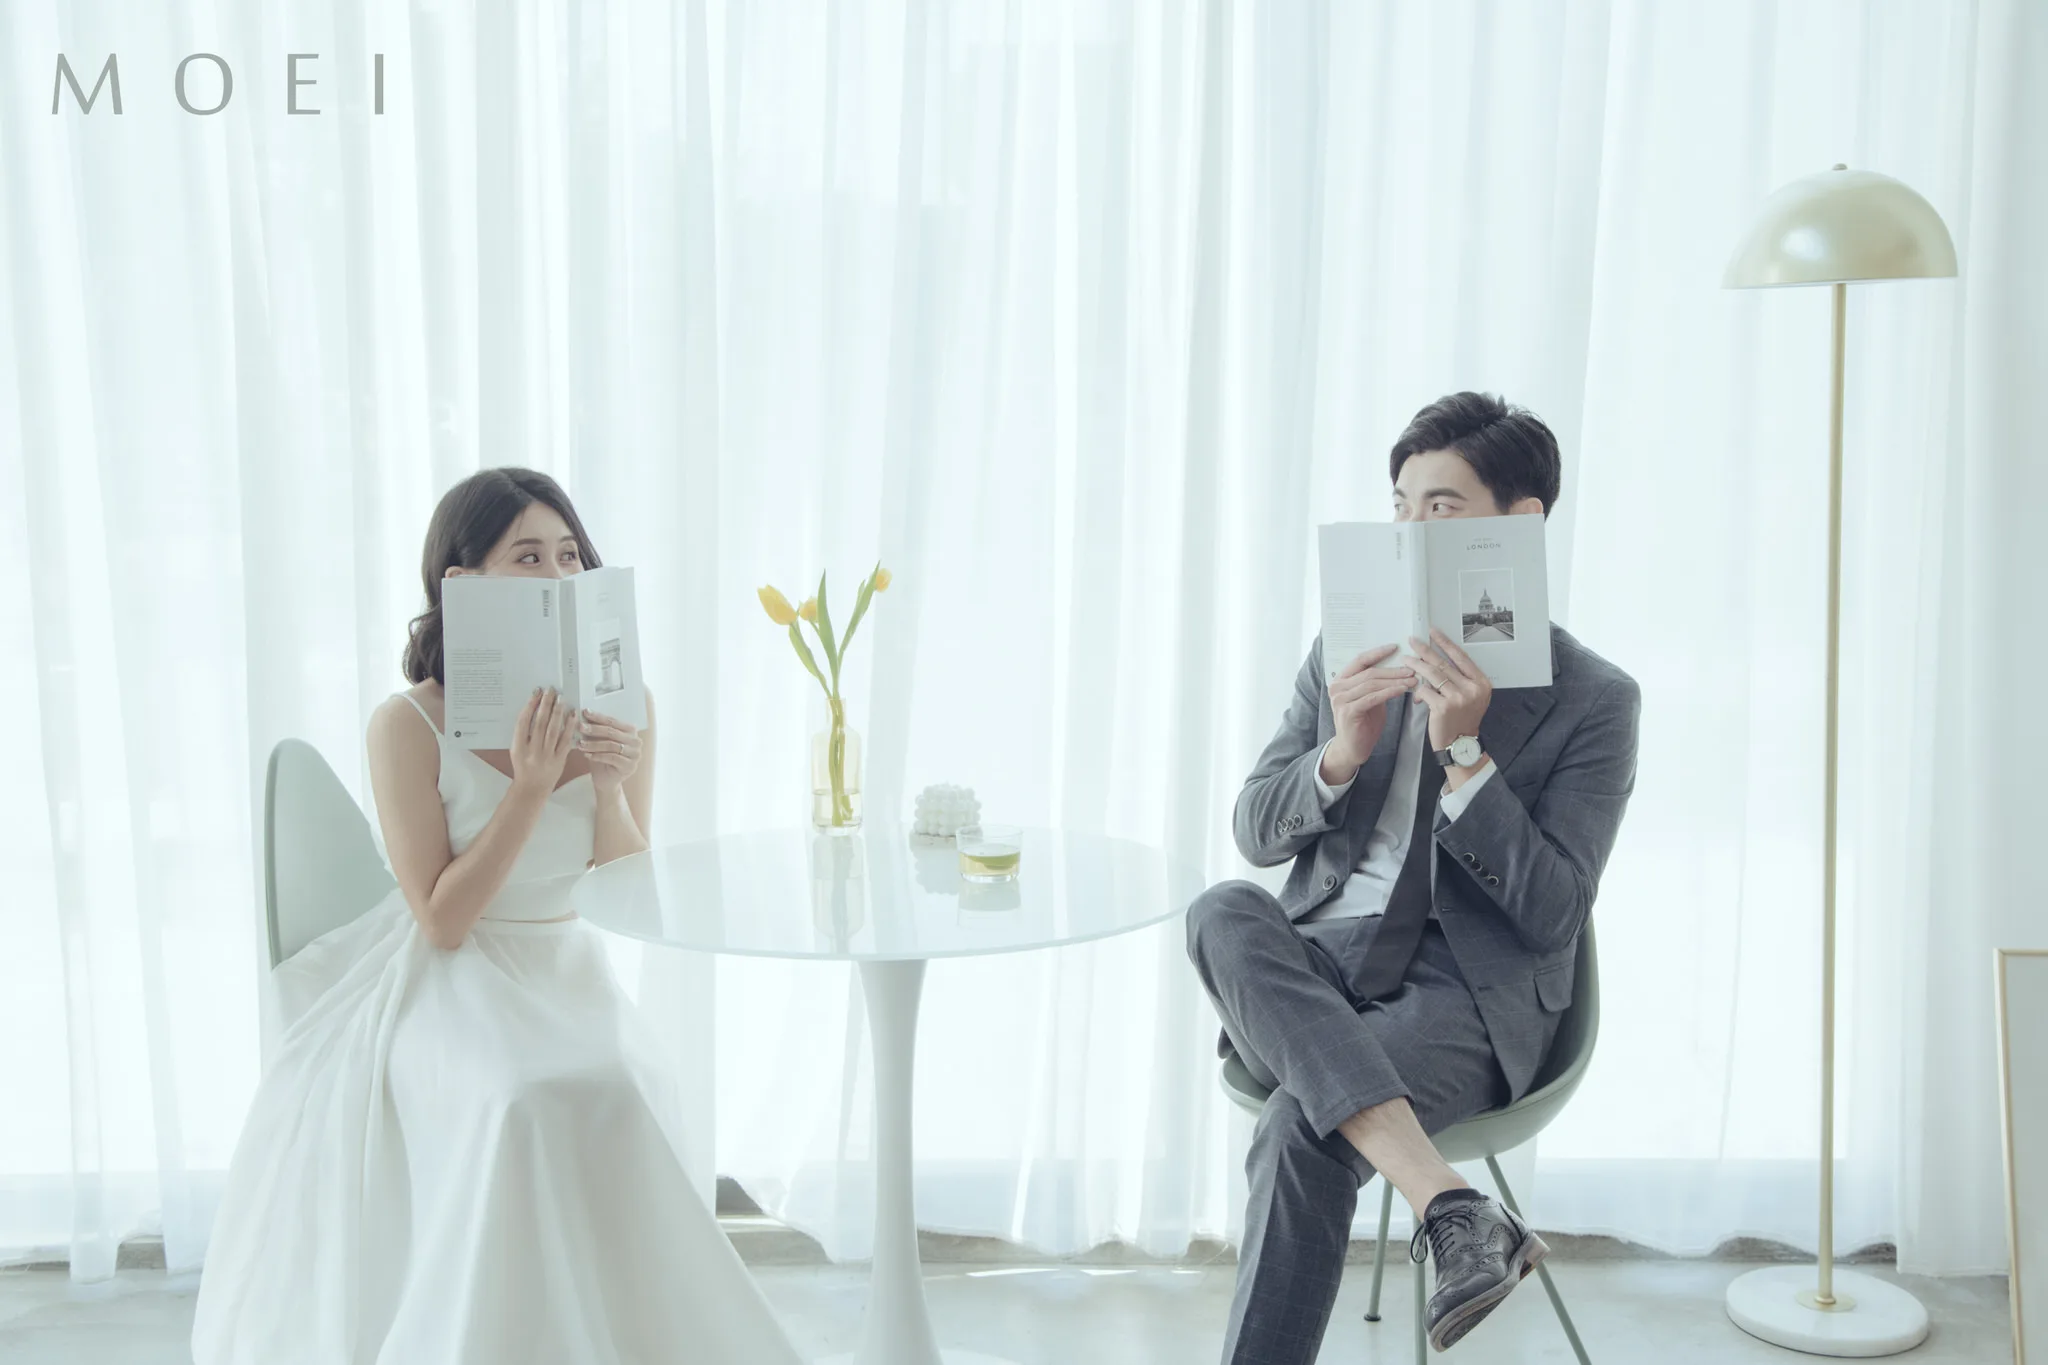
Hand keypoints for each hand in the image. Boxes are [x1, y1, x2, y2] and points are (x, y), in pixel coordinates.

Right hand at [509, 688, 575, 796]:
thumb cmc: (523, 766)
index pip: (523, 722)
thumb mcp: (517, 750)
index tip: (536, 692)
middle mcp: (532, 751)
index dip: (530, 705)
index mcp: (518, 747)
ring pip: (553, 730)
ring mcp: (546, 756)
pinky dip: (569, 726)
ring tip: (561, 698)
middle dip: (546, 704)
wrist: (532, 788)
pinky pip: (565, 740)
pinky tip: (572, 714)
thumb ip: (523, 732)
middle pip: (539, 723)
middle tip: (551, 690)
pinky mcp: (559, 760)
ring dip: (557, 712)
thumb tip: (533, 708)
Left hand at [577, 710, 643, 794]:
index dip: (598, 717)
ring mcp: (635, 754)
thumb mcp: (598, 741)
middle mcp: (636, 741)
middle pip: (613, 732)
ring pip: (612, 745)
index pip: (613, 721)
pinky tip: (587, 755)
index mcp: (630, 731)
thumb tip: (583, 716)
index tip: (585, 712)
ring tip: (580, 744)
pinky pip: (612, 758)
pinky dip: (598, 756)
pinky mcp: (630, 766)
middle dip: (594, 729)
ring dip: (594, 744)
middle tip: (580, 727)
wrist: (606, 780)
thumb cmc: (602, 758)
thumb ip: (595, 730)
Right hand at [1324, 644, 1417, 779]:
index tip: (1396, 647)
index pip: (1360, 660)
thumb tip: (1399, 668)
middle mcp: (1337, 687)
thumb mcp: (1371, 698)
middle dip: (1393, 669)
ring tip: (1412, 679)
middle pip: (1369, 672)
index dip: (1378, 652)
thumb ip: (1377, 684)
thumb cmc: (1363, 722)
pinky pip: (1373, 698)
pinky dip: (1390, 692)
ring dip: (1395, 680)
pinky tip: (1403, 690)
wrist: (1353, 748)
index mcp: (1341, 680)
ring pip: (1372, 683)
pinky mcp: (1348, 712)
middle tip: (1412, 668)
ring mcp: (1341, 700)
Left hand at [1407, 628, 1492, 752]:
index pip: (1461, 657)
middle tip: (1413, 641)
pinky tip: (1414, 692)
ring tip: (1406, 660)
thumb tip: (1436, 658)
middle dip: (1426, 651)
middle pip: (1444, 664)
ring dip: (1417, 666)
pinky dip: (1417, 690)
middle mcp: (1472, 689)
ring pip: (1432, 675)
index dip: (1446, 643)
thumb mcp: (1470, 697)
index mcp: (1481, 682)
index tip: (1433, 631)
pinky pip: (1425, 691)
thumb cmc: (1462, 719)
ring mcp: (1458, 698)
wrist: (1460, 744)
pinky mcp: (1443, 707)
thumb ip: (1459, 679)